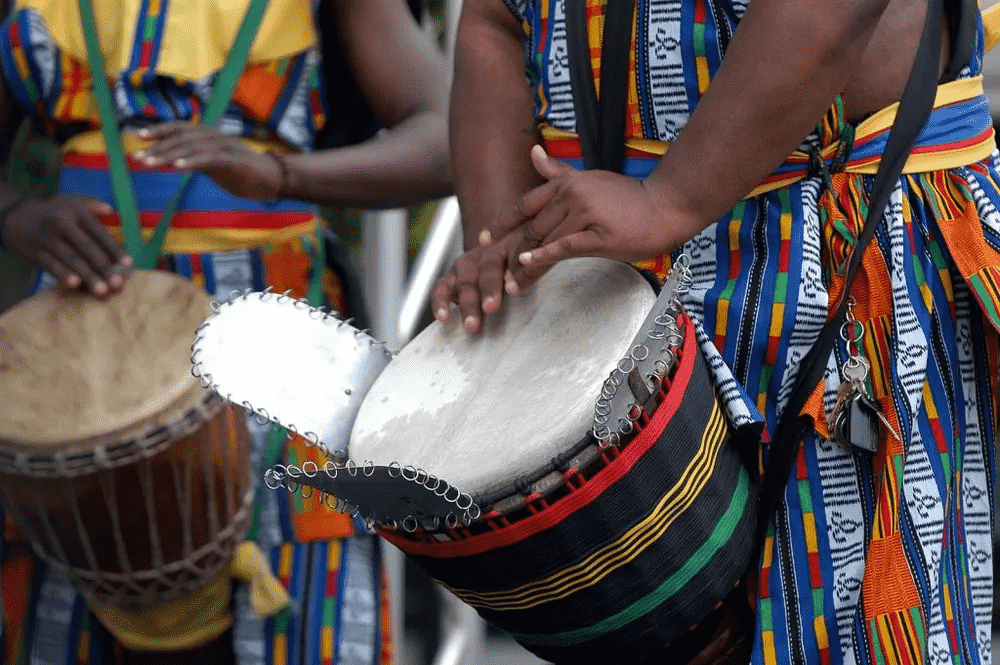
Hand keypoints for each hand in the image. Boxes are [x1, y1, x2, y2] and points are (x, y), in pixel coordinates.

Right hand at [1, 195, 130, 295]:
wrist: (17, 218)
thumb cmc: (55, 213)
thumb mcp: (72, 202)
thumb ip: (92, 205)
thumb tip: (109, 209)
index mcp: (76, 212)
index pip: (99, 233)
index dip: (114, 249)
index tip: (128, 264)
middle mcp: (61, 224)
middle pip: (87, 249)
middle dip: (104, 268)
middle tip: (118, 284)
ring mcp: (47, 239)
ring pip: (71, 260)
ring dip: (88, 277)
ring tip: (102, 291)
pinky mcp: (35, 252)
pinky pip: (52, 265)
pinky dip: (63, 275)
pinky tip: (75, 285)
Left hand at [134, 123, 283, 199]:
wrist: (272, 179)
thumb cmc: (242, 172)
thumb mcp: (213, 164)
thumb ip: (195, 158)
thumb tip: (171, 158)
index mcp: (209, 135)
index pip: (180, 128)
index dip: (159, 130)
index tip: (139, 137)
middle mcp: (215, 136)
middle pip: (181, 138)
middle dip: (157, 147)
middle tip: (138, 158)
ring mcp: (225, 147)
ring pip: (191, 147)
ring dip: (168, 155)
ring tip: (150, 163)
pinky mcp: (233, 160)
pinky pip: (209, 159)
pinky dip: (192, 161)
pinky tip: (177, 166)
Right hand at [430, 233, 524, 333]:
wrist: (494, 247)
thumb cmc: (516, 260)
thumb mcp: (527, 258)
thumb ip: (530, 270)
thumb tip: (530, 282)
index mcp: (510, 246)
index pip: (512, 257)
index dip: (512, 274)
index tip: (513, 288)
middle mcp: (485, 253)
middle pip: (487, 269)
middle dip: (488, 290)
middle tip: (491, 307)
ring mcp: (466, 264)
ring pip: (466, 282)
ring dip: (468, 304)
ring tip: (471, 323)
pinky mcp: (451, 277)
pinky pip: (442, 288)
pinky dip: (441, 303)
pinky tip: (443, 317)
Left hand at [496, 146, 703, 288]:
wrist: (664, 206)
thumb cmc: (628, 198)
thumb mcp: (589, 179)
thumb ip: (557, 172)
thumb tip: (533, 153)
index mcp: (566, 184)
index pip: (525, 204)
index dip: (501, 223)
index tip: (483, 239)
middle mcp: (571, 195)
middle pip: (531, 228)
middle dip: (512, 253)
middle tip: (497, 275)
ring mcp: (584, 213)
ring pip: (545, 241)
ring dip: (525, 266)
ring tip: (512, 285)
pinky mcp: (598, 234)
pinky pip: (564, 247)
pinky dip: (544, 257)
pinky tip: (529, 266)